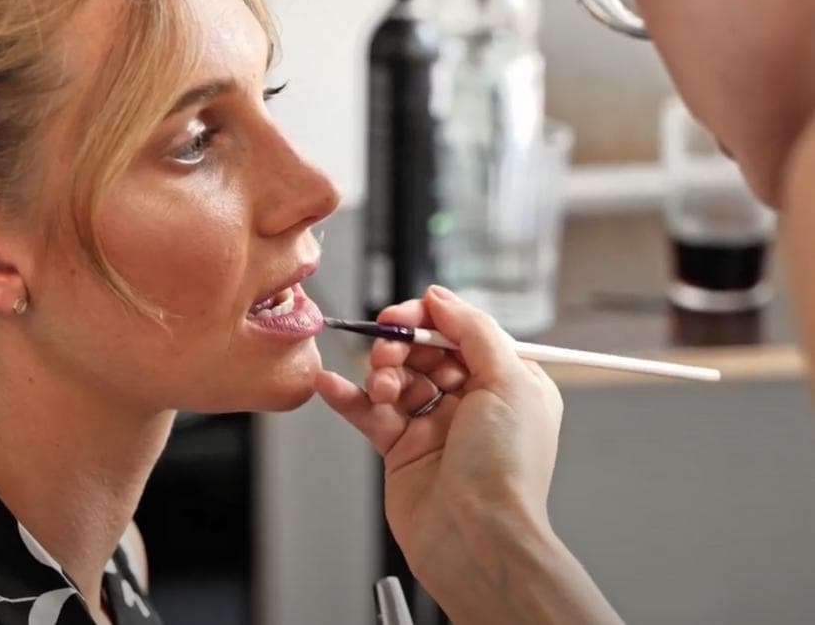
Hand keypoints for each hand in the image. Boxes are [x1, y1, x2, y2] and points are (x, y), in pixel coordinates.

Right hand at [315, 285, 564, 615]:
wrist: (477, 539)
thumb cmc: (507, 470)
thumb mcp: (507, 381)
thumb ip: (473, 330)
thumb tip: (441, 298)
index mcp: (508, 383)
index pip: (464, 333)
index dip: (432, 321)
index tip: (406, 316)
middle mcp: (473, 403)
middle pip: (426, 353)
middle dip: (403, 346)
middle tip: (388, 350)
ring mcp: (436, 426)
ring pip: (397, 379)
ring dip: (380, 373)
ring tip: (380, 386)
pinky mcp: (403, 451)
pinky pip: (370, 414)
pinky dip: (348, 397)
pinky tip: (330, 385)